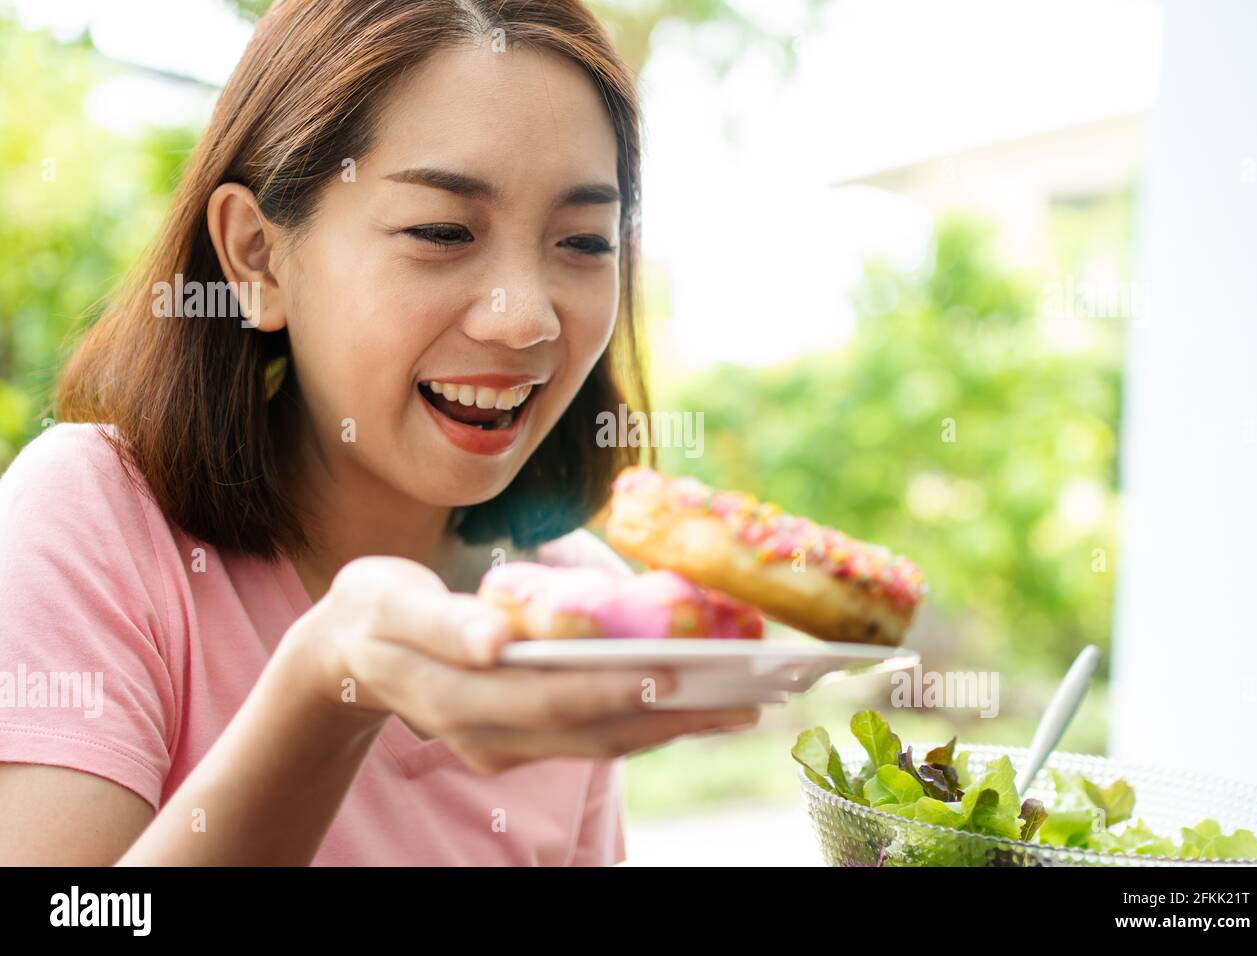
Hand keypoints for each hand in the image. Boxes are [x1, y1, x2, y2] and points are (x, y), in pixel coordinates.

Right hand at [281, 555, 758, 773]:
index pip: (548, 699)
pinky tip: (690, 704)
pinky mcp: (520, 742)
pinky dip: (645, 721)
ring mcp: (503, 745)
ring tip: (739, 706)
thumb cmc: (375, 610)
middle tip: (745, 699)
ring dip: (671, 726)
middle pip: (591, 730)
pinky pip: (592, 736)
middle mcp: (485, 734)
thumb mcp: (388, 600)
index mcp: (454, 695)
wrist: (350, 654)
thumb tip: (496, 638)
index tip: (675, 674)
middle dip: (670, 716)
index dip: (614, 689)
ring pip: (600, 741)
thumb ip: (441, 621)